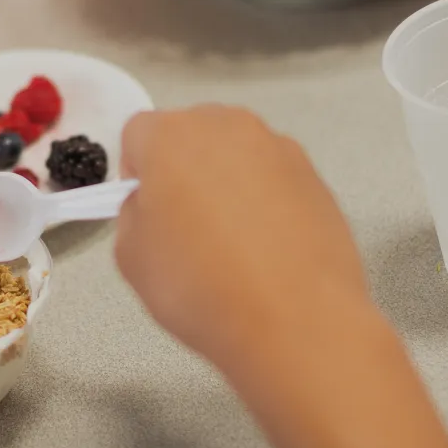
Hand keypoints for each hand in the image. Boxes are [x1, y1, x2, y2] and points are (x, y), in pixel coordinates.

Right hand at [113, 106, 372, 363]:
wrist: (295, 320)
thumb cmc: (201, 287)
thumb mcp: (131, 257)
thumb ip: (132, 213)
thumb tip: (153, 204)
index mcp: (172, 135)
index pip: (138, 133)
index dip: (136, 173)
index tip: (146, 211)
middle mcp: (228, 127)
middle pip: (192, 136)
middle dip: (183, 171)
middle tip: (184, 227)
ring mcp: (279, 149)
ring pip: (236, 157)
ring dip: (226, 185)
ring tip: (232, 244)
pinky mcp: (315, 177)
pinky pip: (274, 180)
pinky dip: (266, 203)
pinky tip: (267, 250)